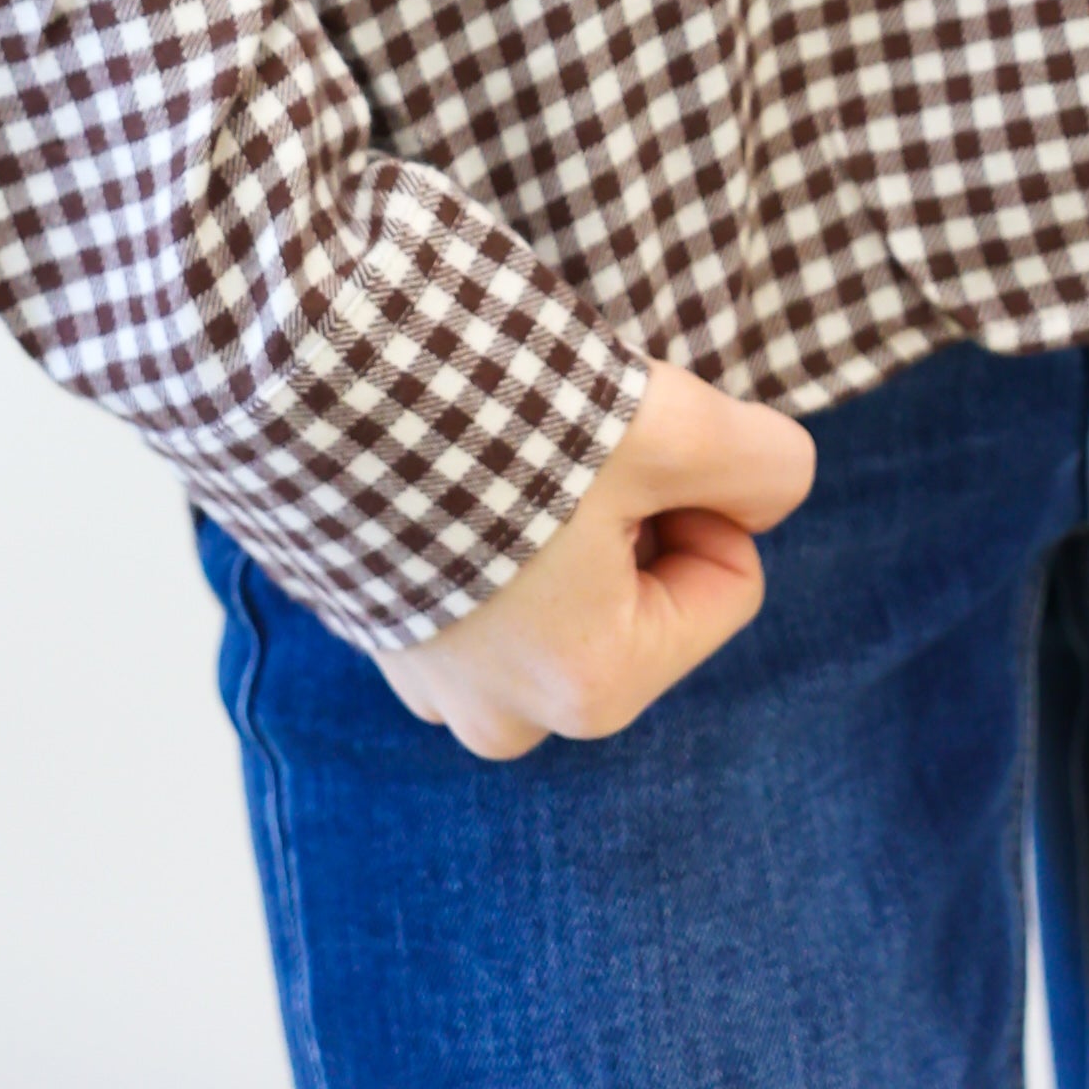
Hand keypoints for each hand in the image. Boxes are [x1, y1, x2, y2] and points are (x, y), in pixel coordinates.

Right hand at [375, 357, 816, 761]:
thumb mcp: (675, 423)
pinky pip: (481, 581)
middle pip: (643, 589)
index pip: (730, 579)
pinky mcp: (383, 626)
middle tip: (562, 444)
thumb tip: (774, 490)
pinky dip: (481, 518)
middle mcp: (510, 715)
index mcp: (594, 688)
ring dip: (554, 513)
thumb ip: (764, 465)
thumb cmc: (502, 410)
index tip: (628, 448)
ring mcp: (434, 681)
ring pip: (565, 584)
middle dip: (625, 509)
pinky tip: (445, 458)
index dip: (700, 494)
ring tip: (495, 448)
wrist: (315, 373)